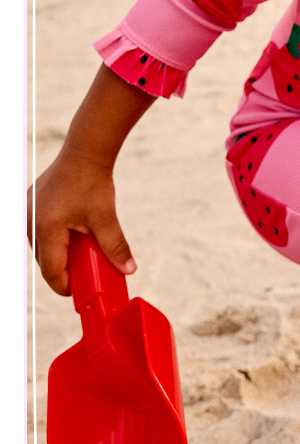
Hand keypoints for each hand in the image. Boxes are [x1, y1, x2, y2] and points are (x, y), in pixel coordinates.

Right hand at [27, 63, 153, 295]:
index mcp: (46, 230)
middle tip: (84, 273)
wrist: (85, 151)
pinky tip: (70, 234)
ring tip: (80, 253)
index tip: (79, 292)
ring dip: (57, 252)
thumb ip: (115, 247)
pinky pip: (38, 229)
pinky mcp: (30, 202)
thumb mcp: (106, 218)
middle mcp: (30, 222)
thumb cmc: (94, 183)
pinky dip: (53, 237)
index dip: (65, 286)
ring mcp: (27, 211)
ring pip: (40, 245)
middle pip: (44, 260)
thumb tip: (129, 269)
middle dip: (63, 269)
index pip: (51, 271)